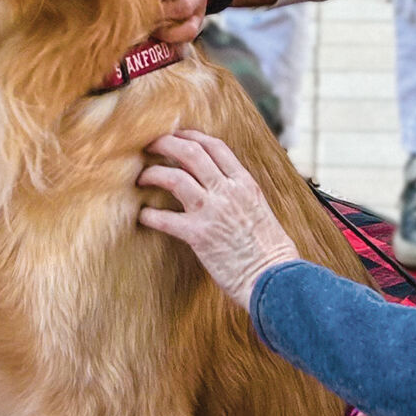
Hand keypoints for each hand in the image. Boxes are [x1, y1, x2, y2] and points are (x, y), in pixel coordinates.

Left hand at [138, 129, 299, 309]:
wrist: (275, 279)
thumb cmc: (271, 251)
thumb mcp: (260, 209)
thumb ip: (241, 193)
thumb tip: (224, 186)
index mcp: (245, 183)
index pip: (215, 146)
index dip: (191, 136)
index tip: (177, 136)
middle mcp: (228, 191)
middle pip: (190, 152)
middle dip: (165, 143)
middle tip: (149, 145)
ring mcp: (212, 211)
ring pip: (174, 177)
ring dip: (152, 174)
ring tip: (140, 177)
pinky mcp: (198, 235)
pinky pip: (164, 218)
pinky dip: (149, 215)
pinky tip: (142, 215)